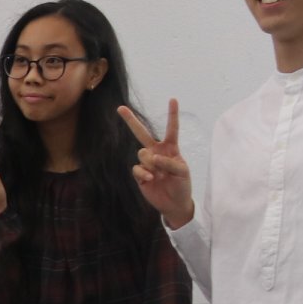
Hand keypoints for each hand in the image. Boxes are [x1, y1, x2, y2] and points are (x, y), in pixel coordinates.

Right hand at [120, 99, 193, 227]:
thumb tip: (152, 158)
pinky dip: (143, 173)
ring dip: (150, 163)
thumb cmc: (182, 185)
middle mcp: (157, 152)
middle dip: (131, 121)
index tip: (173, 99)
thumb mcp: (182, 172)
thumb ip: (169, 162)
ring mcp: (147, 163)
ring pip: (142, 153)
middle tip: (120, 108)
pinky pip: (137, 168)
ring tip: (157, 174)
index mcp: (170, 148)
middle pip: (142, 134)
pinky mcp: (139, 175)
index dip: (172, 115)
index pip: (171, 129)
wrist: (174, 204)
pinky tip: (150, 179)